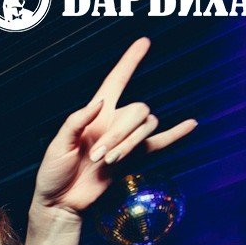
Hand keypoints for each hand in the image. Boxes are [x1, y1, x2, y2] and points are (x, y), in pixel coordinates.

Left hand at [33, 38, 197, 215]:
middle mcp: (113, 123)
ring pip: (147, 127)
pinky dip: (176, 134)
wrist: (61, 202)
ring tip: (107, 162)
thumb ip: (77, 122)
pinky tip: (191, 124)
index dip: (129, 62)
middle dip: (120, 133)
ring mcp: (125, 140)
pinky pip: (160, 144)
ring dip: (130, 143)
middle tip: (98, 156)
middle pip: (137, 111)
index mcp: (94, 115)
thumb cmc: (54, 173)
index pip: (116, 81)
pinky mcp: (133, 160)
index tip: (144, 42)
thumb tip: (101, 103)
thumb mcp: (57, 145)